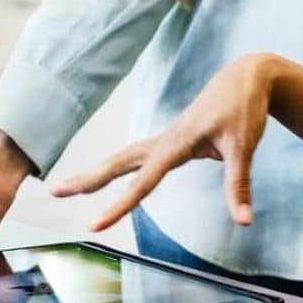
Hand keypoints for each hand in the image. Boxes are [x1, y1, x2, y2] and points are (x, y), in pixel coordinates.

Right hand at [50, 55, 277, 231]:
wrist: (248, 76)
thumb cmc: (245, 108)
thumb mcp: (244, 146)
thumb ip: (239, 185)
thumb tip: (244, 222)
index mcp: (177, 143)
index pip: (142, 182)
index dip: (118, 206)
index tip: (94, 226)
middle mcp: (165, 140)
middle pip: (118, 163)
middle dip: (87, 179)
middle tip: (54, 192)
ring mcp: (167, 138)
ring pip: (123, 157)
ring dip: (97, 172)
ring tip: (70, 188)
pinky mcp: (173, 139)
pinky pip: (137, 156)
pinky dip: (118, 167)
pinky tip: (109, 175)